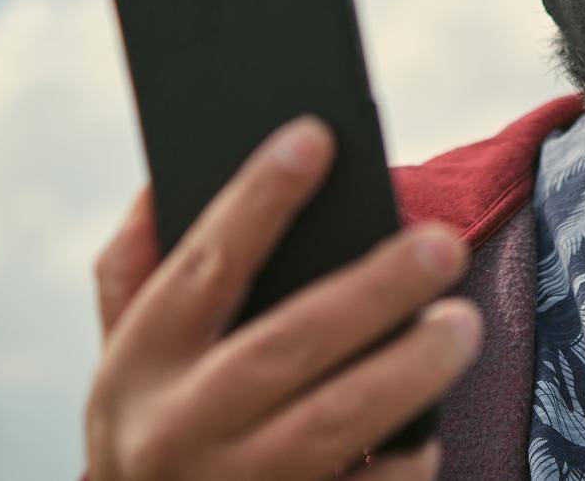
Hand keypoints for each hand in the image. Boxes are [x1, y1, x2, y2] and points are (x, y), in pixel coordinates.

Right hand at [85, 115, 480, 479]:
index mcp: (138, 365)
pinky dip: (403, 463)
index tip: (315, 136)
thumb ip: (133, 273)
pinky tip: (433, 432)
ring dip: (408, 370)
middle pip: (285, 344)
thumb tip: (160, 180)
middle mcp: (178, 428)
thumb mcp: (120, 360)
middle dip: (371, 291)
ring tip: (464, 323)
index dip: (256, 199)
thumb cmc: (151, 432)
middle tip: (444, 245)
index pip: (202, 266)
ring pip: (333, 423)